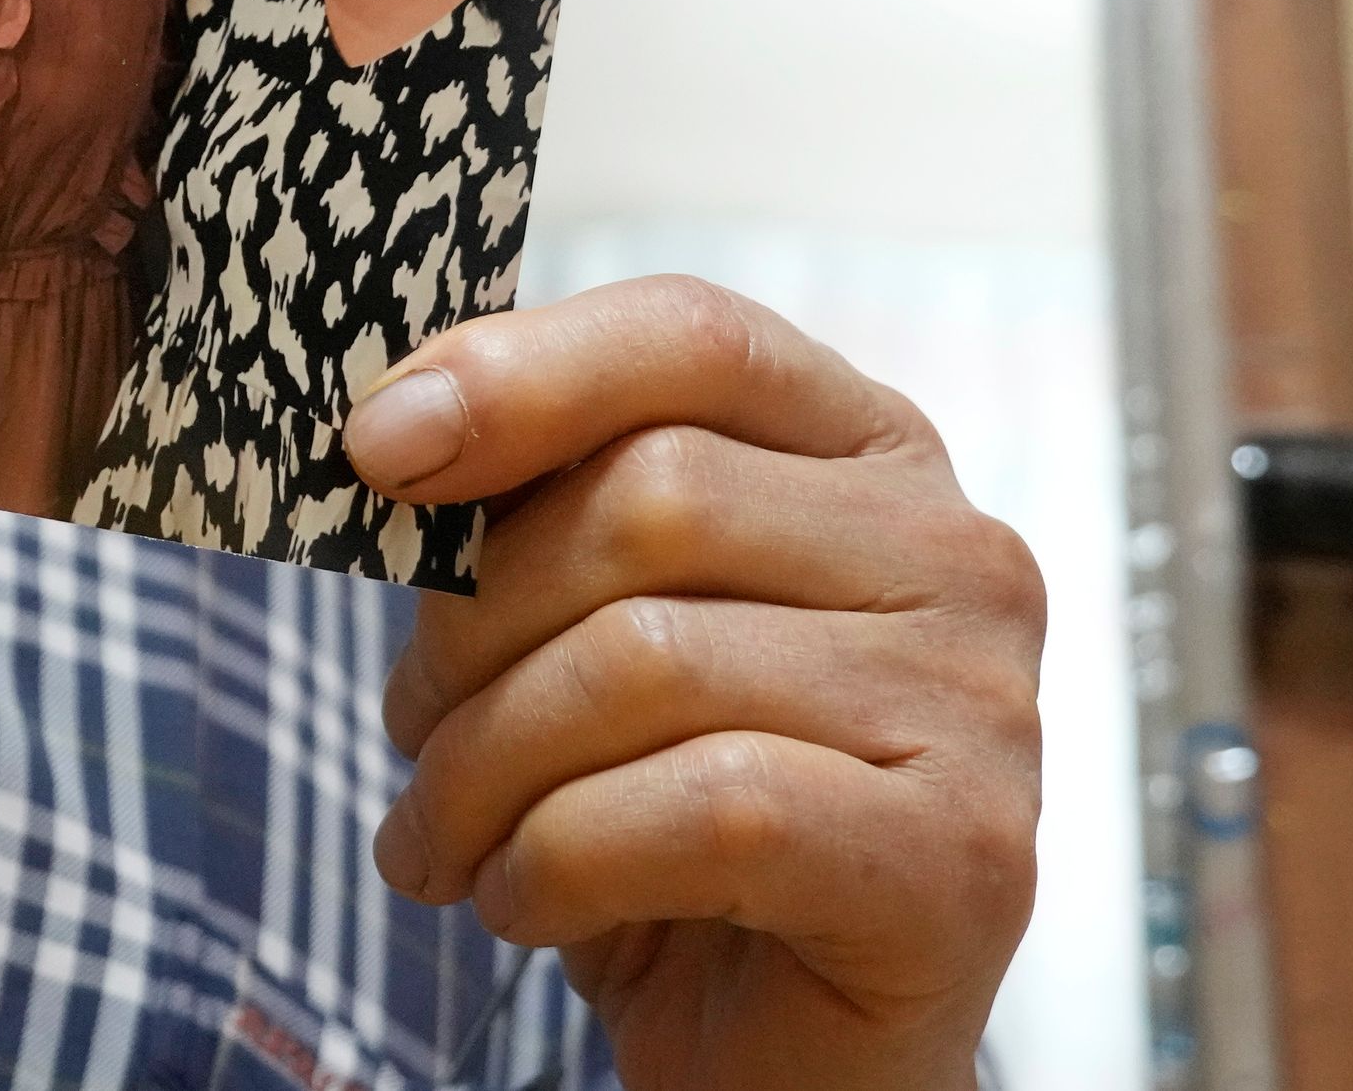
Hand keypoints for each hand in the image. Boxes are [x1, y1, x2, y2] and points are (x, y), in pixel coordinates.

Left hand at [345, 276, 1041, 1090]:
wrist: (782, 1063)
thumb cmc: (668, 818)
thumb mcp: (592, 624)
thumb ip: (531, 505)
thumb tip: (392, 424)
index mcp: (868, 454)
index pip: (693, 334)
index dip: (520, 371)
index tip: (374, 446)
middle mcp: (957, 553)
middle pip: (647, 494)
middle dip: (472, 623)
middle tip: (409, 726)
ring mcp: (979, 706)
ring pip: (646, 660)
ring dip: (483, 765)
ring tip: (442, 837)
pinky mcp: (963, 859)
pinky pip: (700, 810)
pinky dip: (556, 861)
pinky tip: (521, 901)